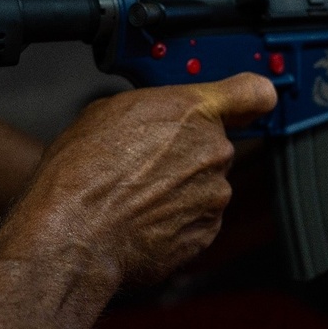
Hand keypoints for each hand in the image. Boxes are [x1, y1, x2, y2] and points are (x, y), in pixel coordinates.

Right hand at [23, 73, 276, 284]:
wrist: (74, 231)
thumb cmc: (83, 171)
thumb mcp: (109, 110)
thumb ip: (152, 109)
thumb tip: (155, 117)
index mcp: (193, 111)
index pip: (253, 93)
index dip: (249, 100)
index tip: (244, 105)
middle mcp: (213, 152)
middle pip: (214, 147)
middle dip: (187, 154)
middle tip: (145, 164)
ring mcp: (213, 196)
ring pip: (205, 186)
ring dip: (179, 190)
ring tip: (134, 196)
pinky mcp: (206, 234)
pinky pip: (196, 221)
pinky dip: (174, 221)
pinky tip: (139, 219)